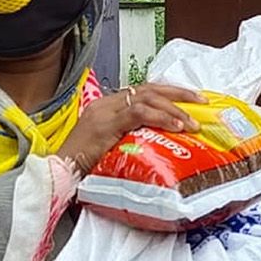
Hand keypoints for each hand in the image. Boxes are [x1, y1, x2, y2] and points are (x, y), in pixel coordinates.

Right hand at [56, 84, 204, 171]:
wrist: (59, 172)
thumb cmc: (83, 166)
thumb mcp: (112, 147)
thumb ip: (131, 139)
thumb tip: (159, 144)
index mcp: (108, 106)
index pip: (143, 91)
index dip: (168, 93)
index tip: (190, 100)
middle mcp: (106, 103)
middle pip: (149, 88)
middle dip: (178, 93)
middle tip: (201, 101)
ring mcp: (105, 112)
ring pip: (147, 99)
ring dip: (174, 109)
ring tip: (192, 122)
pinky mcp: (105, 124)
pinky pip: (138, 113)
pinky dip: (160, 118)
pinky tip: (176, 126)